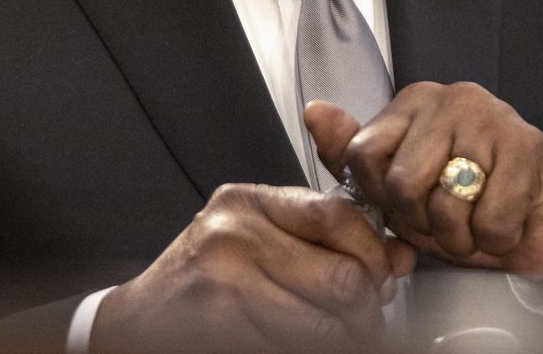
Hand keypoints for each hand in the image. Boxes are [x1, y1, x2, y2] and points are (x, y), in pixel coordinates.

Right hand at [91, 182, 415, 353]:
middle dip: (366, 308)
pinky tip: (303, 343)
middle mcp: (233, 235)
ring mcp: (223, 284)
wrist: (141, 321)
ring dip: (345, 339)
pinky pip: (295, 347)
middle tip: (366, 320)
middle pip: (342, 277)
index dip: (375, 254)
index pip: (340, 217)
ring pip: (326, 325)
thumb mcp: (259, 236)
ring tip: (339, 336)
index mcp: (248, 203)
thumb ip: (325, 233)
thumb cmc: (205, 278)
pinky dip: (312, 350)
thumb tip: (401, 256)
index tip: (382, 277)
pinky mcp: (219, 328)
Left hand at [306, 84, 542, 279]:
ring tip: (477, 222)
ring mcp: (493, 116)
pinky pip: (490, 219)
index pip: (362, 155)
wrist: (542, 224)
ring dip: (461, 236)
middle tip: (448, 219)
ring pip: (446, 203)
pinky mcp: (529, 146)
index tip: (409, 204)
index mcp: (414, 101)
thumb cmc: (467, 203)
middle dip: (423, 222)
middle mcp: (452, 97)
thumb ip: (352, 156)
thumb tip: (314, 111)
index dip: (382, 199)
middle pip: (402, 183)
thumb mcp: (398, 189)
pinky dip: (496, 239)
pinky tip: (507, 222)